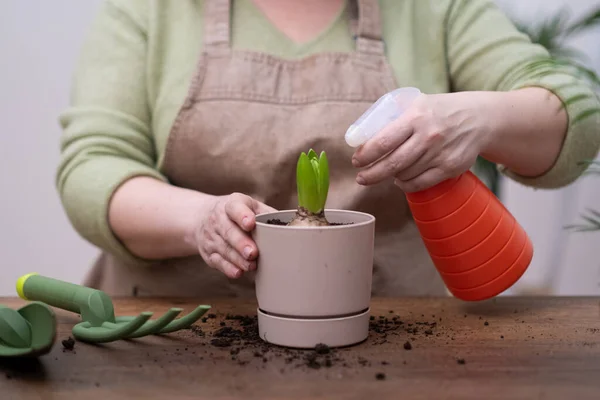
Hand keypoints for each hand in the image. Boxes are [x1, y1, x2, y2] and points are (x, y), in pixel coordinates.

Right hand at [192, 193, 275, 278]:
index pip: (235, 207)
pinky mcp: (208, 253)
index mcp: (231, 204)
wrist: (202, 217)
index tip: (251, 223)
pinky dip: (228, 268)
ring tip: (251, 265)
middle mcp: (218, 219)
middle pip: (228, 231)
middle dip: (241, 243)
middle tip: (253, 252)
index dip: (242, 215)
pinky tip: (238, 272)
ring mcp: (211, 237)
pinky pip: (217, 261)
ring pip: (224, 249)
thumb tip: (292, 226)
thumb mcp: (249, 206)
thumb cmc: (237, 213)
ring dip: (238, 259)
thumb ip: (267, 214)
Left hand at [351, 92, 491, 191]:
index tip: (356, 161)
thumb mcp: (416, 104)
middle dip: (372, 174)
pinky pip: (420, 183)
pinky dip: (406, 185)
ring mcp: (440, 153)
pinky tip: (401, 180)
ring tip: (387, 172)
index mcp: (415, 116)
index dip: (366, 155)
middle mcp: (428, 136)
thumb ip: (392, 117)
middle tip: (361, 178)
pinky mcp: (450, 168)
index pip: (383, 141)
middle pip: (392, 163)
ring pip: (405, 175)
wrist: (479, 118)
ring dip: (391, 176)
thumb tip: (360, 135)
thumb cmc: (439, 111)